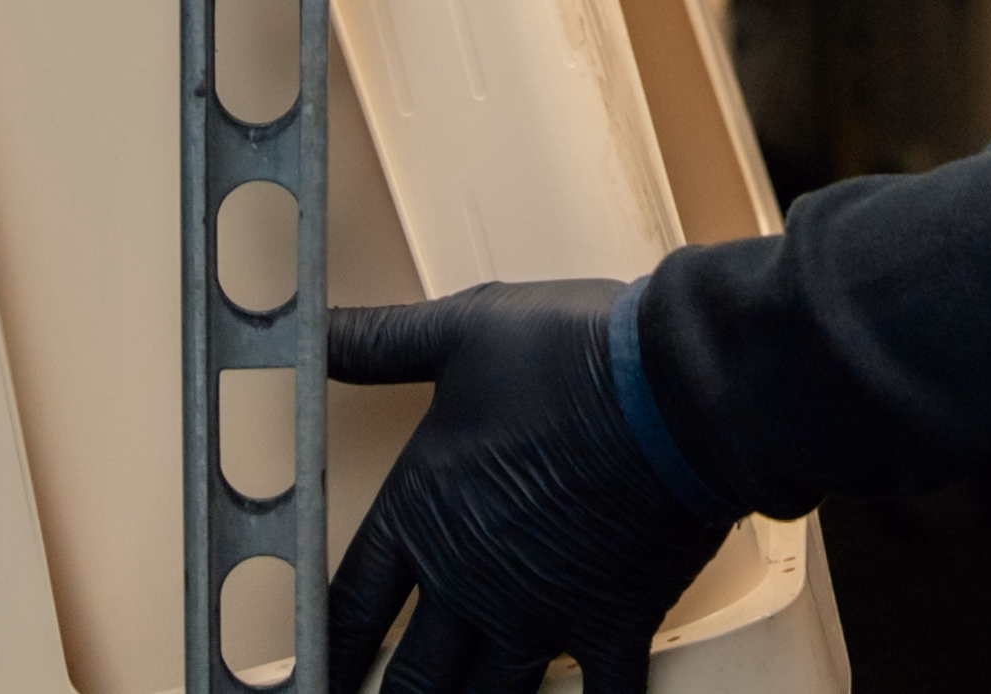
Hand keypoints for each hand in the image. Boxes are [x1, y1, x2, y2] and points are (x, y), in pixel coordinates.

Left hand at [325, 278, 734, 693]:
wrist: (681, 386)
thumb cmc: (575, 355)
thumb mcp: (463, 332)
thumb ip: (382, 343)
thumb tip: (311, 332)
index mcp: (427, 512)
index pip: (352, 604)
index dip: (327, 651)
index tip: (309, 683)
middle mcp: (473, 579)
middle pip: (412, 675)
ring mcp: (543, 611)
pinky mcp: (614, 621)